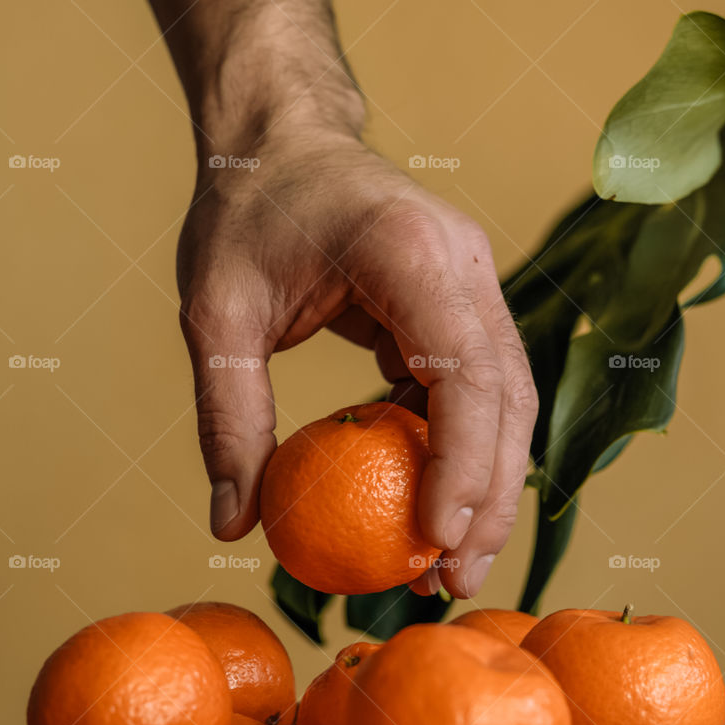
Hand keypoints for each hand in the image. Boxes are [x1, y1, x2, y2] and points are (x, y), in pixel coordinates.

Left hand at [177, 128, 537, 599]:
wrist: (281, 141)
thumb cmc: (245, 212)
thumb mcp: (216, 311)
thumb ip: (227, 414)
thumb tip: (233, 523)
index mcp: (410, 250)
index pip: (464, 368)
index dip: (461, 462)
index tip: (433, 540)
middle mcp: (463, 262)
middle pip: (508, 397)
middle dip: (490, 498)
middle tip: (453, 583)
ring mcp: (474, 281)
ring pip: (509, 401)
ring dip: (489, 486)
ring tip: (450, 565)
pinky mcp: (463, 304)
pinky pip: (479, 390)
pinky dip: (465, 453)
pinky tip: (432, 508)